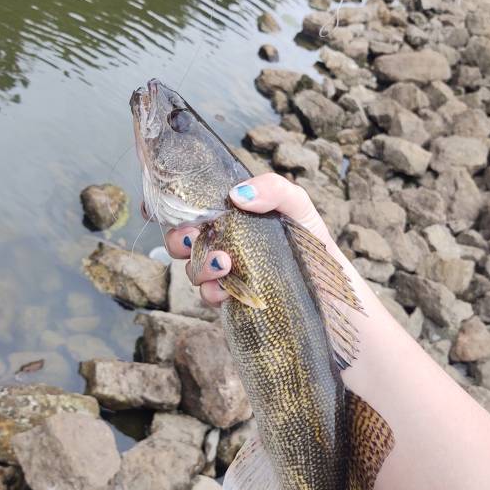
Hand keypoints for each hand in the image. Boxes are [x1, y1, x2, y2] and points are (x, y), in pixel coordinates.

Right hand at [161, 173, 333, 306]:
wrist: (333, 297)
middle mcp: (224, 242)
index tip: (156, 206)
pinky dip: (212, 293)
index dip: (168, 205)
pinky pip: (207, 296)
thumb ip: (274, 189)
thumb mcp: (299, 207)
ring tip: (225, 264)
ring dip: (199, 266)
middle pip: (180, 237)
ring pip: (191, 268)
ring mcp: (226, 273)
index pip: (192, 206)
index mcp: (233, 215)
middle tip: (191, 237)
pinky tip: (227, 291)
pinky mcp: (230, 300)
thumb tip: (236, 195)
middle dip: (176, 238)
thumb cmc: (313, 247)